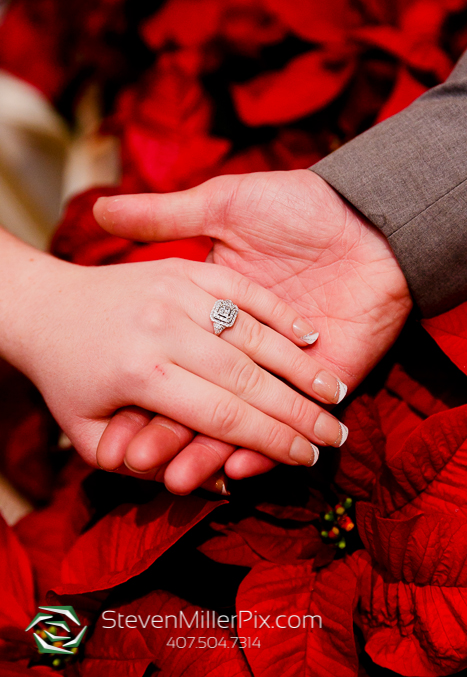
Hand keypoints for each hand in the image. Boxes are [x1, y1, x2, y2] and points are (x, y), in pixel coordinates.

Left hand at [2, 238, 348, 476]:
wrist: (44, 304)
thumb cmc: (66, 377)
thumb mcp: (84, 434)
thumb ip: (142, 464)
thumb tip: (209, 484)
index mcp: (140, 374)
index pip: (223, 416)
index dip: (271, 442)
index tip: (306, 459)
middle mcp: (162, 328)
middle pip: (247, 378)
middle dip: (298, 412)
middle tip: (336, 435)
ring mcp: (175, 291)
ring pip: (253, 333)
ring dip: (299, 366)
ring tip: (335, 392)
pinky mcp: (183, 268)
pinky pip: (242, 291)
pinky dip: (278, 313)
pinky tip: (308, 335)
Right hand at [94, 169, 411, 482]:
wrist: (367, 220)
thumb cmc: (293, 204)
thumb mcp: (221, 204)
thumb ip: (163, 214)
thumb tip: (97, 209)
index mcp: (211, 316)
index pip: (168, 363)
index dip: (139, 391)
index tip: (108, 418)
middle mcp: (238, 349)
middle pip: (195, 400)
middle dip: (164, 433)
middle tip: (131, 461)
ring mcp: (279, 372)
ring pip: (233, 422)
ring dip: (205, 453)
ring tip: (175, 481)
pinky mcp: (318, 383)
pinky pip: (285, 425)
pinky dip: (261, 449)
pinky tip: (235, 471)